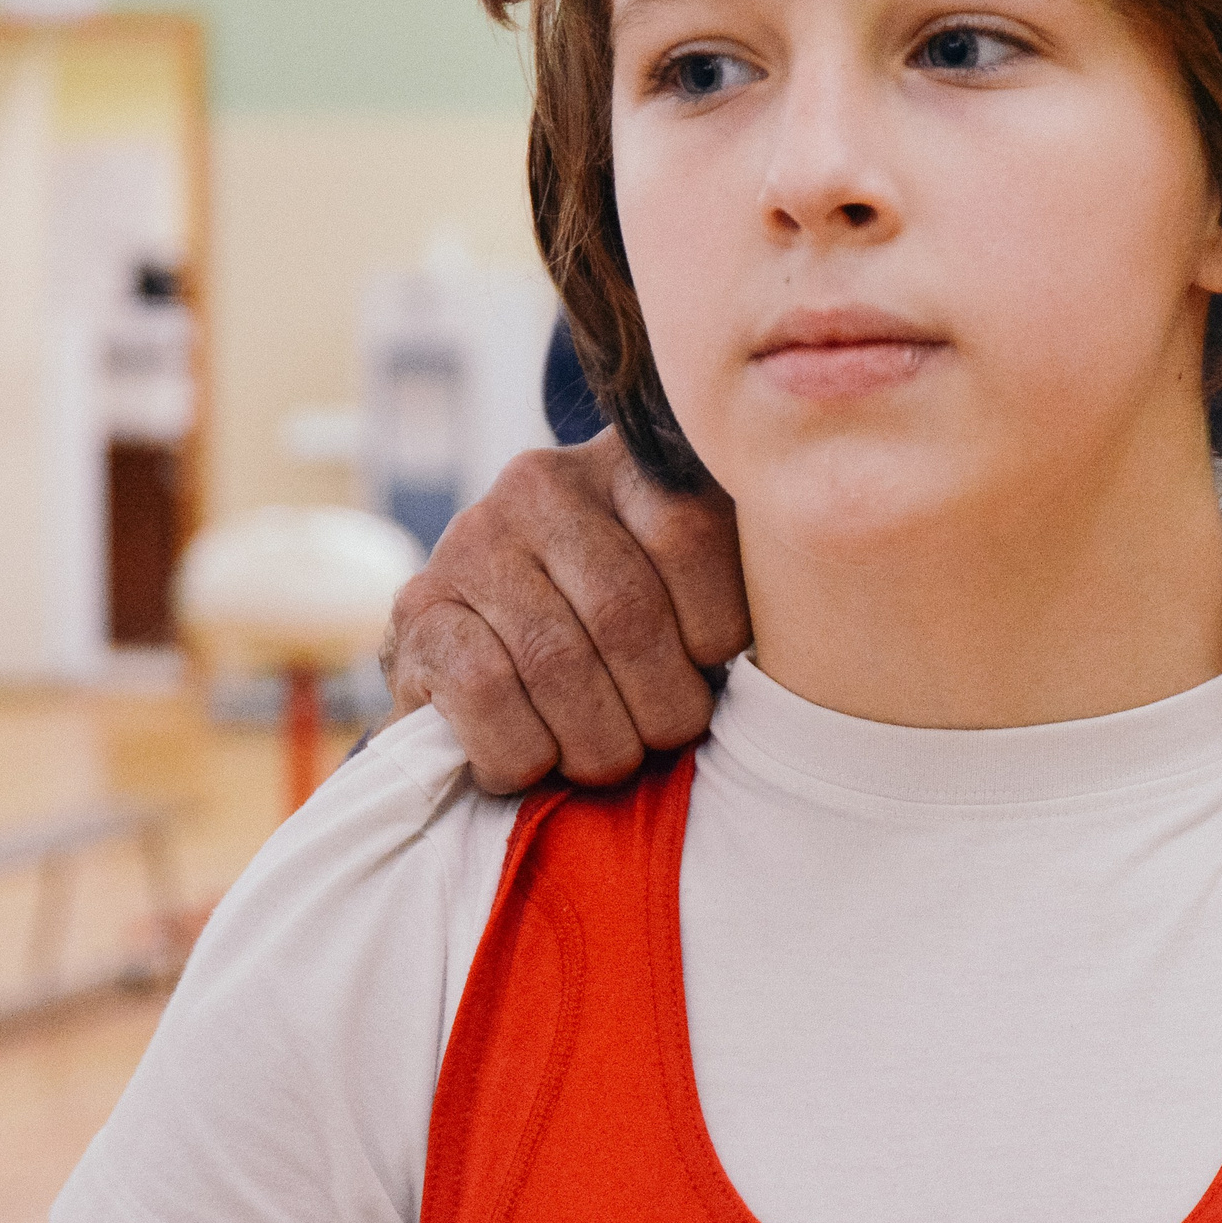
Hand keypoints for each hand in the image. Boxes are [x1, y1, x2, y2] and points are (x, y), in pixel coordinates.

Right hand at [382, 429, 749, 791]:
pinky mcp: (418, 609)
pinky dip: (522, 750)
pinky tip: (535, 759)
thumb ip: (740, 580)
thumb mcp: (689, 583)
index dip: (716, 626)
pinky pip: (484, 691)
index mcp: (626, 464)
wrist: (481, 652)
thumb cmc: (619, 632)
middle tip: (667, 736)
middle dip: (661, 705)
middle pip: (626, 613)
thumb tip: (803, 632)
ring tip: (611, 758)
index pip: (690, 532)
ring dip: (598, 740)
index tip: (714, 665)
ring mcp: (472, 542)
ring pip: (556, 661)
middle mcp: (542, 485)